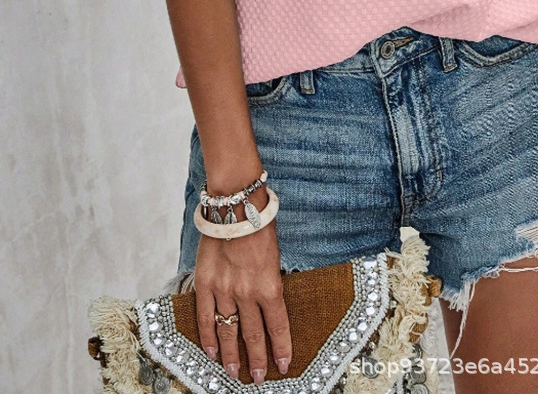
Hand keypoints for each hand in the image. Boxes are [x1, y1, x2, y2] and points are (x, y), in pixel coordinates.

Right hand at [193, 189, 291, 383]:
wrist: (236, 207)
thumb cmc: (260, 227)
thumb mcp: (275, 258)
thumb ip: (270, 283)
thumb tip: (269, 306)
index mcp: (270, 286)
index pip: (278, 326)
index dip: (281, 348)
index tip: (284, 364)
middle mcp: (247, 293)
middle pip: (253, 335)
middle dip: (257, 359)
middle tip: (259, 377)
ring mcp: (224, 290)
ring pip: (229, 331)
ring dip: (232, 355)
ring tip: (234, 372)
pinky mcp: (205, 283)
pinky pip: (206, 316)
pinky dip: (208, 337)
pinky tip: (211, 352)